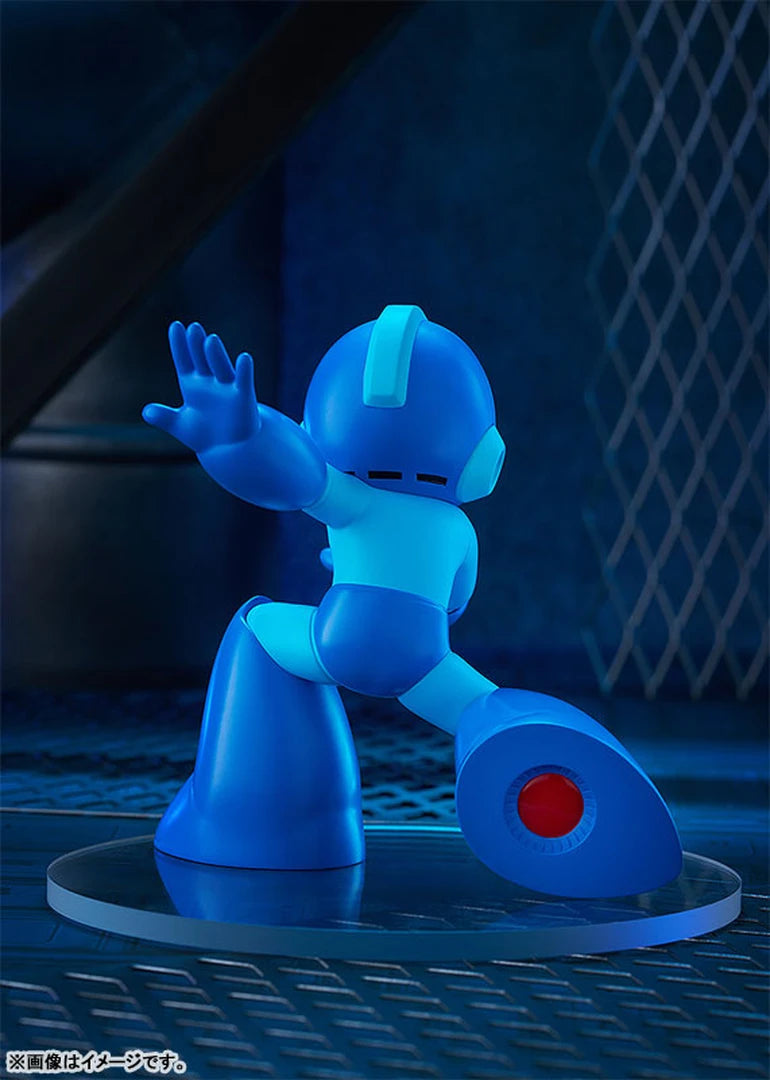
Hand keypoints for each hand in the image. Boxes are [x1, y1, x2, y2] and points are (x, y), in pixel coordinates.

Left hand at [143, 321, 260, 452]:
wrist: (229, 448)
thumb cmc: (204, 434)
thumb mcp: (179, 425)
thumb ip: (163, 417)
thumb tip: (147, 412)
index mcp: (191, 385)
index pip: (184, 360)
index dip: (179, 345)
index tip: (175, 326)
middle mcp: (209, 382)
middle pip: (201, 360)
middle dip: (196, 345)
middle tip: (193, 328)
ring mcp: (227, 388)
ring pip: (220, 368)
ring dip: (215, 355)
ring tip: (210, 340)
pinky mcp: (244, 398)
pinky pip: (244, 382)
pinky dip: (244, 371)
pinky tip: (244, 358)